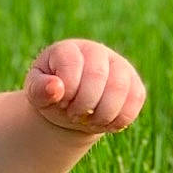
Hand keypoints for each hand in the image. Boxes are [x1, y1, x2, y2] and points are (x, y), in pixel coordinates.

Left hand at [24, 39, 144, 134]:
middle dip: (83, 104)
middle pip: (97, 76)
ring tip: (89, 120)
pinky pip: (136, 100)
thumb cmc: (52, 97)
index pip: (72, 64)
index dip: (67, 90)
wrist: (72, 108)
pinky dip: (119, 118)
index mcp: (68, 49)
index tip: (61, 103)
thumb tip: (55, 87)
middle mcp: (97, 51)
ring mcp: (119, 66)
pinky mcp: (134, 84)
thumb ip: (39, 89)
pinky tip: (105, 122)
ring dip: (102, 114)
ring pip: (120, 88)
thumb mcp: (36, 94)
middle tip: (73, 114)